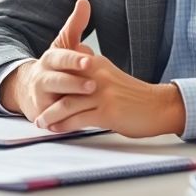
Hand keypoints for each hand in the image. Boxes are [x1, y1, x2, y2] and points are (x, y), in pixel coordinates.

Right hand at [0, 0, 96, 118]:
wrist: (30, 90)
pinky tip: (75, 124)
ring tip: (86, 104)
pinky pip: (53, 120)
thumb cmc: (56, 66)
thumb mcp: (63, 45)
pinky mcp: (43, 116)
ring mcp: (41, 98)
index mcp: (50, 59)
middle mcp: (43, 77)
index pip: (61, 57)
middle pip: (56, 80)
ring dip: (70, 103)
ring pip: (55, 100)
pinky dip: (62, 123)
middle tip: (92, 85)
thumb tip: (84, 1)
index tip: (89, 61)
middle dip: (73, 83)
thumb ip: (75, 25)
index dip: (74, 60)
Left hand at [34, 54, 186, 138]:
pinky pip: (78, 119)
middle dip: (47, 99)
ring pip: (66, 103)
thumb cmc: (134, 96)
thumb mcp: (111, 77)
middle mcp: (97, 76)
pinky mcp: (107, 112)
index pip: (66, 69)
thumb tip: (73, 79)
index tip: (42, 93)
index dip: (52, 82)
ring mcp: (102, 94)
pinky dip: (64, 126)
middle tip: (36, 111)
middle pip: (62, 85)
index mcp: (97, 65)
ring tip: (42, 123)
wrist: (159, 106)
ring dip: (51, 115)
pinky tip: (58, 130)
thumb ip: (92, 75)